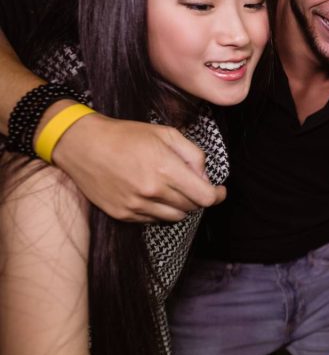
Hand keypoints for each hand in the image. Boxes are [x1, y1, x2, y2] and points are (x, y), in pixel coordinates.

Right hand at [51, 112, 223, 221]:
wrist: (83, 145)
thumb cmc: (126, 135)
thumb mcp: (166, 133)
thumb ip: (193, 155)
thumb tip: (205, 176)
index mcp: (165, 168)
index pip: (205, 197)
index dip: (217, 195)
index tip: (219, 191)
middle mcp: (151, 191)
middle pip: (192, 207)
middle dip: (197, 196)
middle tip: (190, 183)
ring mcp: (135, 205)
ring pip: (175, 217)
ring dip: (180, 205)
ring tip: (172, 189)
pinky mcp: (122, 214)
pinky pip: (153, 220)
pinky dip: (160, 210)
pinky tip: (153, 195)